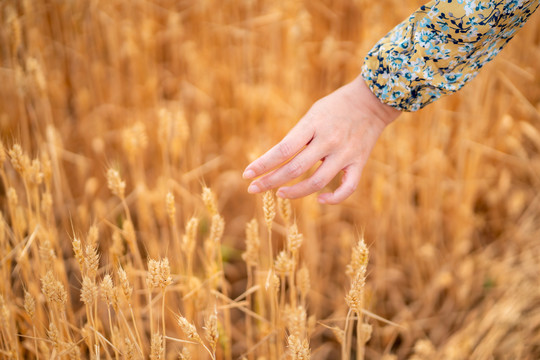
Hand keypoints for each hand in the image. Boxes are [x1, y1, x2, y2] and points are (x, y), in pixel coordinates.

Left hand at [243, 76, 400, 203]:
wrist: (374, 99)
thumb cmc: (336, 106)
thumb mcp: (313, 114)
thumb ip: (298, 137)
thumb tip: (277, 162)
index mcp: (313, 125)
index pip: (283, 149)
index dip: (263, 164)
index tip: (247, 174)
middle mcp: (328, 140)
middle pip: (295, 168)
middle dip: (270, 181)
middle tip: (253, 189)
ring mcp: (345, 153)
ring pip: (317, 182)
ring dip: (295, 192)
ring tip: (280, 194)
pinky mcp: (360, 162)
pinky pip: (348, 188)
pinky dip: (333, 198)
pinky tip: (320, 199)